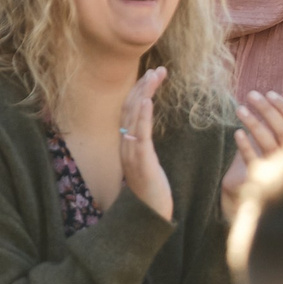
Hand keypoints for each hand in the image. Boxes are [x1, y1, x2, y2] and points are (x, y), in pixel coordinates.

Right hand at [119, 66, 173, 222]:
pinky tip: (148, 100)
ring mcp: (131, 152)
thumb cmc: (150, 190)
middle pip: (130, 108)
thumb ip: (143, 144)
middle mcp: (125, 144)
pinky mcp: (141, 160)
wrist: (148, 215)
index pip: (130, 110)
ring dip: (144, 94)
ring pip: (134, 116)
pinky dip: (143, 115)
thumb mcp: (146, 162)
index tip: (153, 74)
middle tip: (157, 69)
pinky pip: (140, 134)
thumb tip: (145, 129)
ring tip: (154, 76)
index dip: (140, 90)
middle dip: (143, 86)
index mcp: (127, 143)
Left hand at [221, 87, 282, 208]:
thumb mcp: (279, 133)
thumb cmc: (272, 154)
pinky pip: (254, 161)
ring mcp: (279, 171)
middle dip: (266, 110)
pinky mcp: (261, 180)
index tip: (268, 94)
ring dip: (253, 124)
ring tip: (239, 109)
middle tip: (250, 95)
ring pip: (268, 144)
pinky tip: (238, 133)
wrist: (260, 190)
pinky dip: (245, 146)